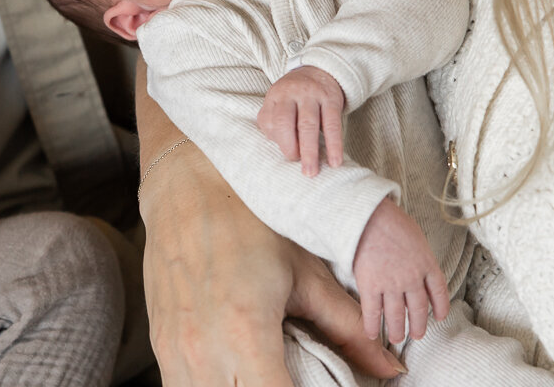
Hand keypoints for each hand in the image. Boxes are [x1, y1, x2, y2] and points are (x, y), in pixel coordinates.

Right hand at [140, 142, 403, 386]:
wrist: (184, 186)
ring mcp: (175, 352)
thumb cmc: (248, 222)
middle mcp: (204, 350)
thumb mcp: (306, 274)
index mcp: (245, 332)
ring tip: (269, 376)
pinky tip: (236, 377)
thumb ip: (349, 329)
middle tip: (299, 380)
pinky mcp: (161, 347)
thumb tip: (392, 370)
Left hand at [257, 65, 345, 175]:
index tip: (287, 155)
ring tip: (312, 171)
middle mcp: (292, 93)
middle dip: (290, 148)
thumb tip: (280, 148)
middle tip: (297, 169)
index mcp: (276, 96)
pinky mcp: (331, 99)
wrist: (320, 69)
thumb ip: (274, 122)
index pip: (271, 121)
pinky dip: (334, 145)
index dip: (277, 140)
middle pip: (286, 122)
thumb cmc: (296, 95)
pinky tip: (335, 161)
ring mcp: (312, 95)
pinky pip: (333, 124)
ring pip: (309, 125)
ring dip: (310, 151)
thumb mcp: (280, 102)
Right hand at [351, 197, 449, 342]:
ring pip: (397, 316)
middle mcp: (412, 279)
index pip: (439, 292)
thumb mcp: (415, 235)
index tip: (439, 317)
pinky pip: (373, 312)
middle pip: (419, 309)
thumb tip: (415, 262)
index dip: (440, 307)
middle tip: (417, 335)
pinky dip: (372, 325)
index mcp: (427, 264)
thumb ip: (418, 253)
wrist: (368, 216)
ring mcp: (391, 284)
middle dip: (419, 325)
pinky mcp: (370, 286)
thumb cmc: (390, 219)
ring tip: (396, 338)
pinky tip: (372, 334)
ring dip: (397, 330)